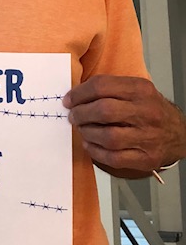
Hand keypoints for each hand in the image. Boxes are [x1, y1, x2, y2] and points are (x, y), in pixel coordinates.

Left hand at [63, 75, 185, 173]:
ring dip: (87, 133)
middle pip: (104, 111)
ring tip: (82, 129)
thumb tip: (76, 95)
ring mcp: (147, 137)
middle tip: (73, 116)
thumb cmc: (150, 109)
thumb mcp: (135, 89)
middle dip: (81, 113)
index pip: (102, 86)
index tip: (69, 100)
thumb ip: (109, 89)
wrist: (178, 133)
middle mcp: (146, 112)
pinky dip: (96, 151)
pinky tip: (90, 144)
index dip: (79, 93)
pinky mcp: (146, 158)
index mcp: (141, 90)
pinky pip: (114, 157)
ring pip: (108, 136)